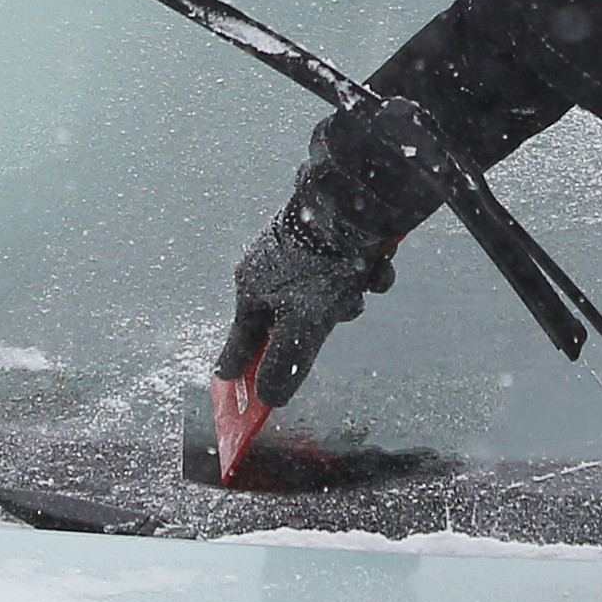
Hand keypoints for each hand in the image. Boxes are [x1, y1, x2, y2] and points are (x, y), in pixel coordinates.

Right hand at [217, 190, 396, 409]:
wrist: (354, 203)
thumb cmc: (320, 265)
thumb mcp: (303, 324)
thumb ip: (285, 365)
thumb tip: (270, 398)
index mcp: (251, 286)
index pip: (242, 339)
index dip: (240, 365)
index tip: (227, 381)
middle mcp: (269, 265)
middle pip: (293, 318)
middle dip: (324, 322)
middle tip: (339, 312)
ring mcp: (299, 248)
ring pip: (326, 294)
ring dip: (349, 296)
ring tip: (361, 280)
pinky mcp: (328, 234)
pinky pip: (345, 269)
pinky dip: (363, 273)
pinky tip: (375, 264)